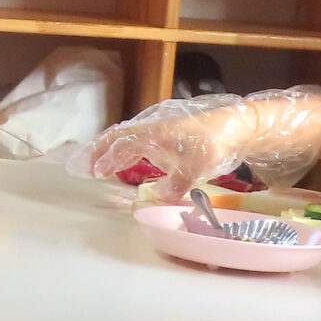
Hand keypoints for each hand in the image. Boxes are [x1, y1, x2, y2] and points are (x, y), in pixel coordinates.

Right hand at [76, 88, 320, 201]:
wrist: (234, 126)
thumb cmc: (214, 145)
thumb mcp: (197, 168)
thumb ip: (177, 183)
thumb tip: (161, 195)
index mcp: (154, 136)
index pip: (123, 146)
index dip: (108, 159)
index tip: (96, 173)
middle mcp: (151, 131)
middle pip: (117, 136)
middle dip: (99, 150)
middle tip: (86, 166)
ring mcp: (156, 131)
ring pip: (124, 135)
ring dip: (109, 147)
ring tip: (98, 162)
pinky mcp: (164, 134)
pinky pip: (135, 137)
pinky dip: (122, 146)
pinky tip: (124, 157)